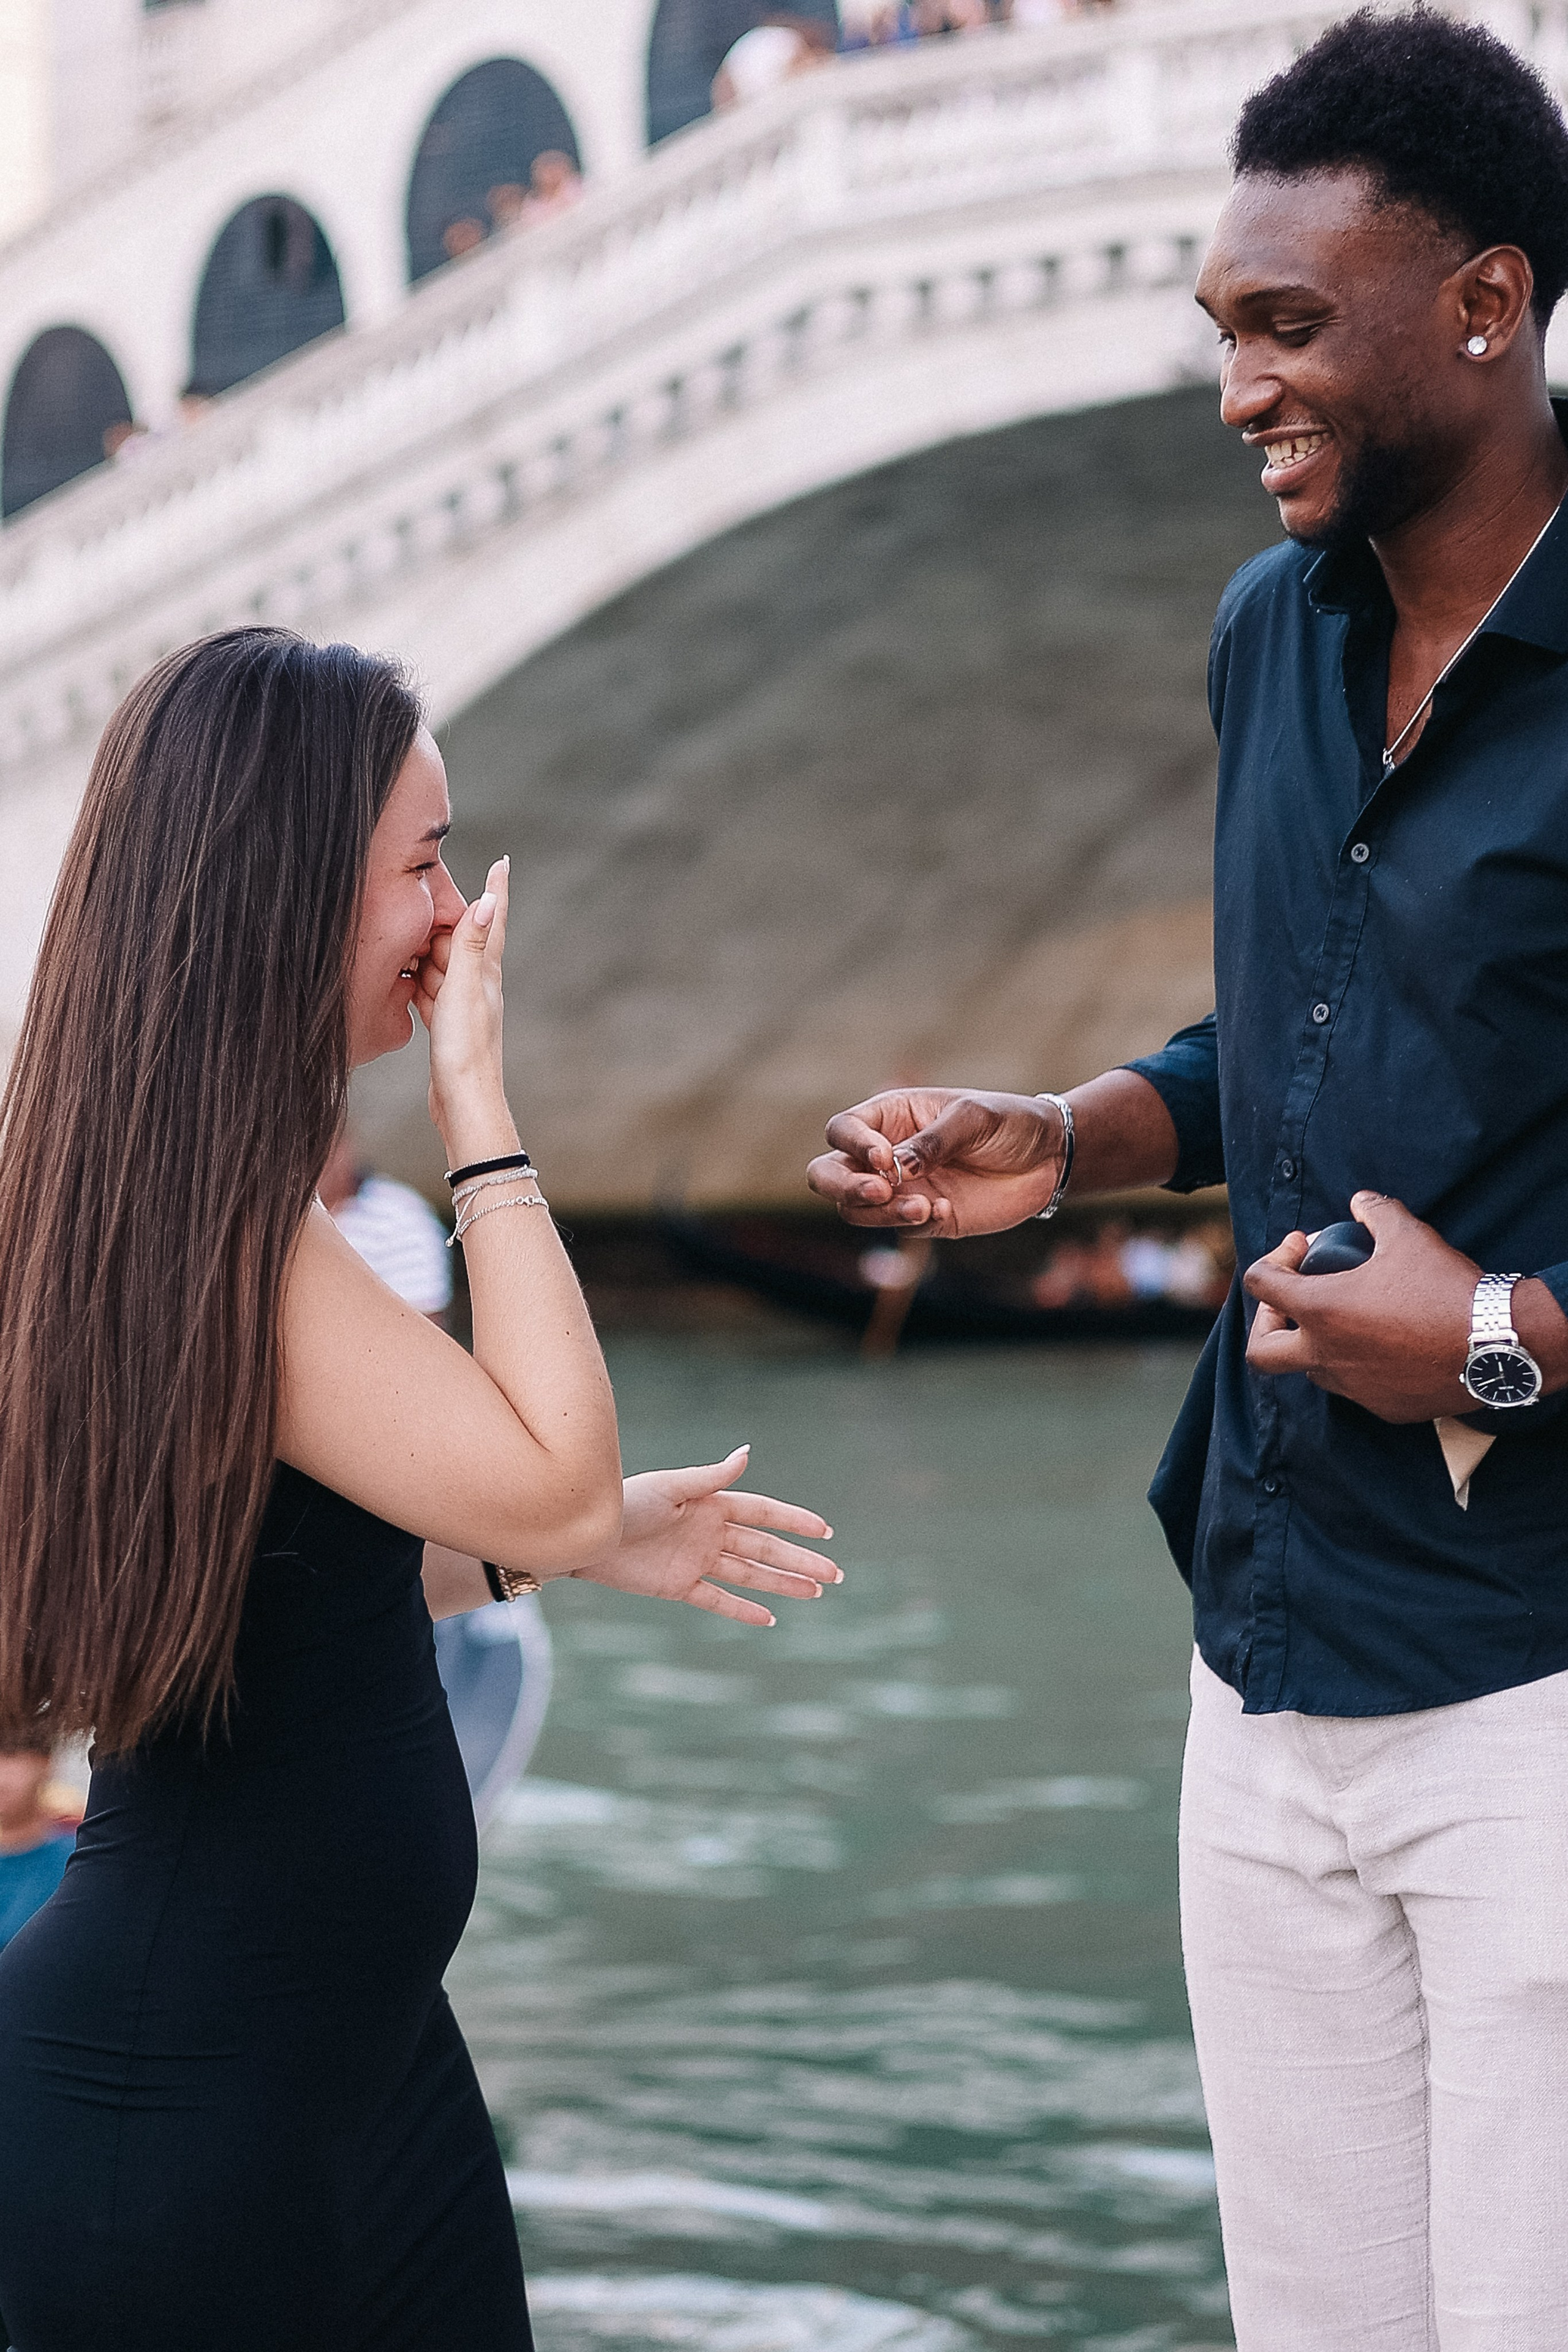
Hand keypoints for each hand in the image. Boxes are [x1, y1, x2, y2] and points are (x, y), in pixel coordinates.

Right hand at [418, 857, 514, 1159]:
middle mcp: (478, 987)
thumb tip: (489, 901)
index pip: (491, 922)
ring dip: (430, 949)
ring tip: (414, 925)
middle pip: (463, 941)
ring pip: (444, 967)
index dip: (495, 891)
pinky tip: (408, 977)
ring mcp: (462, 1009)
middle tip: (438, 886)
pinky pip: (430, 994)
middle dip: (450, 917)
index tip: (502, 862)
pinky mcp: (447, 1028)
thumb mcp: (464, 990)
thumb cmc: (465, 1048)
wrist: (464, 1103)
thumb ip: (472, 946)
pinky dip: (419, 982)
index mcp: (486, 974)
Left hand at [570, 1448, 839, 1625]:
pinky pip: (719, 1600)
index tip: (825, 1532)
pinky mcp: (681, 1586)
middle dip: (800, 1561)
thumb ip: (711, 1477)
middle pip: (765, 1548)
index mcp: (711, 1504)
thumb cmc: (625, 1503)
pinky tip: (770, 1618)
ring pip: (750, 1575)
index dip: (794, 1522)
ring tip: (815, 1593)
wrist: (587, 1536)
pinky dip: (743, 1610)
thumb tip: (747, 1453)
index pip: (764, 1513)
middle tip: (835, 1574)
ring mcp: (698, 1560)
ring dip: (782, 1583)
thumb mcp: (671, 1487)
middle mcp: (710, 1533)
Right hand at [806, 1088, 1062, 1238]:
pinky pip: (897, 1227)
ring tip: (923, 1208)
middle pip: (827, 1174)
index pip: (843, 1131)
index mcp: (890, 1116)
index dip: (853, 1145)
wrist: (1048, 1158)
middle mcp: (885, 1154)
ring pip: (855, 1209)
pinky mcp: (923, 1218)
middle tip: (879, 1191)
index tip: (886, 1158)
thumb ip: (933, 1142)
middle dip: (843, 1186)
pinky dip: (913, 1223)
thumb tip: (896, 1169)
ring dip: (879, 1213)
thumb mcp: (973, 1119)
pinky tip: (946, 1209)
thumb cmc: (1008, 1122)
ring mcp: (901, 1189)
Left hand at [1244, 1192, 1482, 1420]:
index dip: (1275, 1257)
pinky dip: (1358, 1365)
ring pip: (1311, 1370)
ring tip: (1346, 1317)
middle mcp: (1327, 1355)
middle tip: (1292, 1301)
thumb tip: (1362, 1201)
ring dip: (1316, 1343)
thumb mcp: (1409, 1235)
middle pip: (1260, 1352)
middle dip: (1266, 1323)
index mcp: (1321, 1310)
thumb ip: (1377, 1212)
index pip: (1260, 1284)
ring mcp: (1354, 1386)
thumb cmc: (1447, 1288)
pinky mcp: (1384, 1407)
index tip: (1303, 1247)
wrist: (1498, 1344)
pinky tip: (1386, 1344)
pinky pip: (1356, 1388)